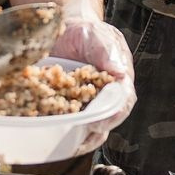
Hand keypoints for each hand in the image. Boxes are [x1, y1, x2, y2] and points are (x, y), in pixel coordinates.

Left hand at [49, 16, 135, 151]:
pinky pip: (68, 122)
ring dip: (81, 138)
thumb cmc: (87, 32)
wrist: (65, 29)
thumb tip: (120, 72)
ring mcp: (87, 102)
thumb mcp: (97, 35)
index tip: (100, 122)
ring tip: (69, 145)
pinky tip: (51, 135)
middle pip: (108, 119)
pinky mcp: (68, 106)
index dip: (114, 114)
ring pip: (90, 127)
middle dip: (96, 131)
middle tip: (82, 136)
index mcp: (119, 78)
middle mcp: (106, 94)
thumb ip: (107, 51)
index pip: (123, 100)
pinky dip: (61, 130)